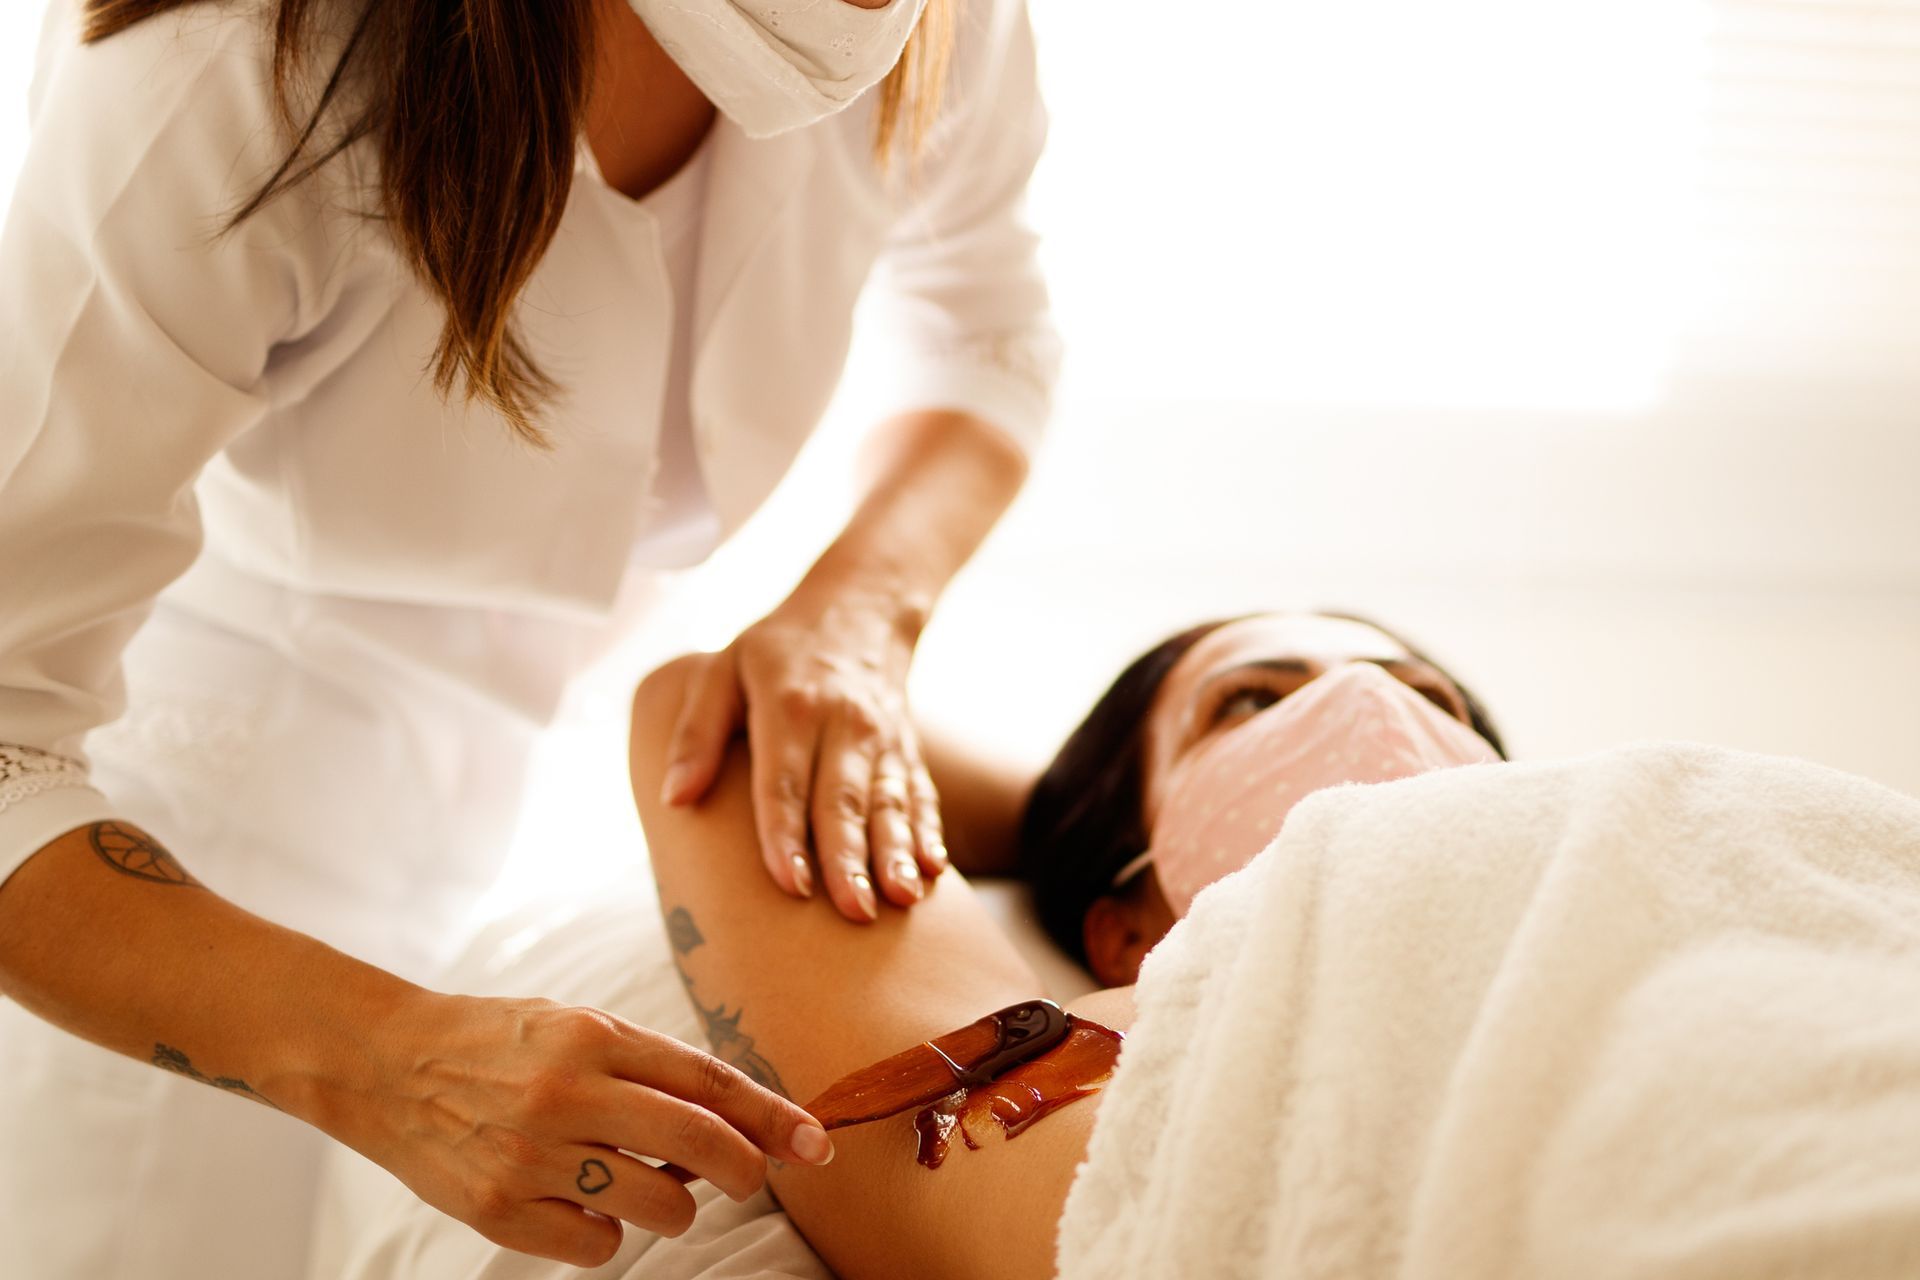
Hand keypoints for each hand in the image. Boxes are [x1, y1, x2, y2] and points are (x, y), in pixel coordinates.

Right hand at [336, 992, 834, 1266]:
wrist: (388, 1064)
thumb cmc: (500, 1042)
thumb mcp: (578, 1026)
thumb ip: (652, 1069)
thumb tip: (738, 1123)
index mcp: (593, 1036)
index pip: (708, 1081)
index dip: (771, 1116)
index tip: (813, 1142)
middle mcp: (566, 1093)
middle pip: (698, 1144)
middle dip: (744, 1169)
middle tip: (748, 1177)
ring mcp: (531, 1156)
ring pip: (658, 1207)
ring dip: (670, 1205)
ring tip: (634, 1178)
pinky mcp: (500, 1210)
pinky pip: (598, 1246)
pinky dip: (604, 1233)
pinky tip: (577, 1201)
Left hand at [658, 578, 949, 921]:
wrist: (859, 606)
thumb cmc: (775, 650)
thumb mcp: (722, 670)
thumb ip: (695, 734)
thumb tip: (674, 799)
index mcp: (788, 708)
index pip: (785, 782)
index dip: (786, 834)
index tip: (789, 885)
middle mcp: (841, 724)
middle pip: (843, 800)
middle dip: (850, 859)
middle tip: (854, 913)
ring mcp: (881, 738)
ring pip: (889, 801)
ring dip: (897, 852)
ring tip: (902, 899)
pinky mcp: (906, 749)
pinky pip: (920, 793)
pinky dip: (928, 831)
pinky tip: (933, 869)